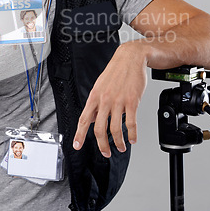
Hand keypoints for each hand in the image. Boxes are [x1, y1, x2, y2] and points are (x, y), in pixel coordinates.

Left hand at [72, 43, 146, 157]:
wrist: (131, 58)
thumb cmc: (115, 72)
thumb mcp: (100, 85)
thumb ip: (95, 103)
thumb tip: (90, 118)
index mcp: (94, 97)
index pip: (84, 119)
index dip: (80, 134)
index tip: (77, 145)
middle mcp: (105, 100)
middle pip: (99, 129)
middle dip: (102, 145)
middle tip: (106, 152)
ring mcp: (118, 101)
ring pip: (115, 129)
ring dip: (118, 142)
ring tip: (120, 147)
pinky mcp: (132, 102)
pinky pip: (131, 123)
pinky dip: (132, 134)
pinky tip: (132, 139)